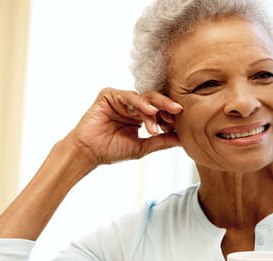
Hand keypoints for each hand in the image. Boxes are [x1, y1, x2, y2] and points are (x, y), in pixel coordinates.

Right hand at [66, 87, 182, 166]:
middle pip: (154, 101)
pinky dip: (140, 103)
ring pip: (144, 98)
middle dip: (167, 106)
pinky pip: (129, 96)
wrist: (89, 153)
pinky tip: (150, 112)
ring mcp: (121, 99)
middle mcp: (132, 105)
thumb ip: (162, 141)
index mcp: (140, 115)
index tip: (183, 122)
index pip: (160, 111)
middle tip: (179, 111)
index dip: (170, 116)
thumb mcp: (143, 147)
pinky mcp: (109, 95)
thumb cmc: (112, 151)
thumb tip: (183, 140)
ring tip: (163, 119)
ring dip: (155, 108)